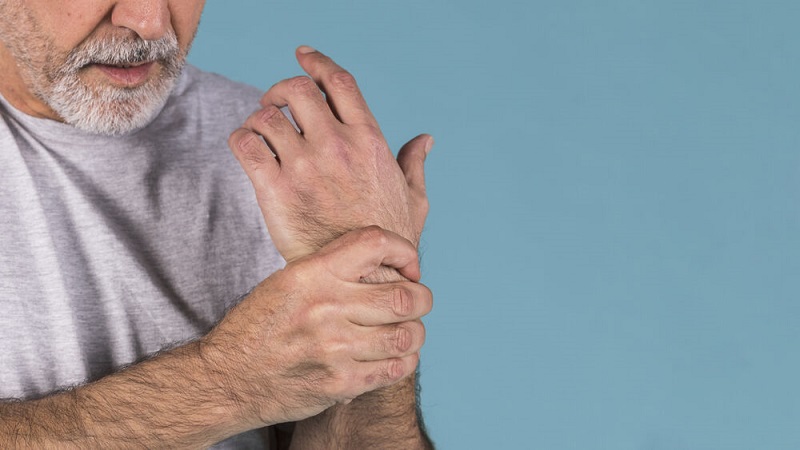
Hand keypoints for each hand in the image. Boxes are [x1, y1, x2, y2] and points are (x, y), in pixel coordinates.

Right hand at [200, 227, 432, 428]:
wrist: (227, 378)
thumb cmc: (259, 326)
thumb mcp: (287, 281)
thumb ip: (332, 267)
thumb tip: (386, 262)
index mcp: (312, 273)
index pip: (376, 243)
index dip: (404, 251)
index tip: (408, 266)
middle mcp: (326, 306)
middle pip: (404, 295)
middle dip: (422, 298)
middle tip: (418, 302)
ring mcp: (335, 347)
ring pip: (407, 334)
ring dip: (416, 332)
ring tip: (408, 331)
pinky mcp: (341, 382)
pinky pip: (395, 368)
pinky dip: (405, 361)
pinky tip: (396, 356)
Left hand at [229, 46, 431, 261]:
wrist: (363, 282)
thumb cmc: (391, 242)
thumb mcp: (414, 200)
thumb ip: (415, 164)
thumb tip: (425, 139)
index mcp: (369, 140)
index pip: (338, 80)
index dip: (316, 61)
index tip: (303, 55)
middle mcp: (336, 146)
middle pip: (297, 89)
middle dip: (282, 89)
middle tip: (277, 102)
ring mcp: (304, 167)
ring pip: (267, 114)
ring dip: (260, 115)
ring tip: (263, 130)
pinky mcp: (275, 191)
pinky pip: (245, 144)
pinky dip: (241, 138)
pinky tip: (249, 148)